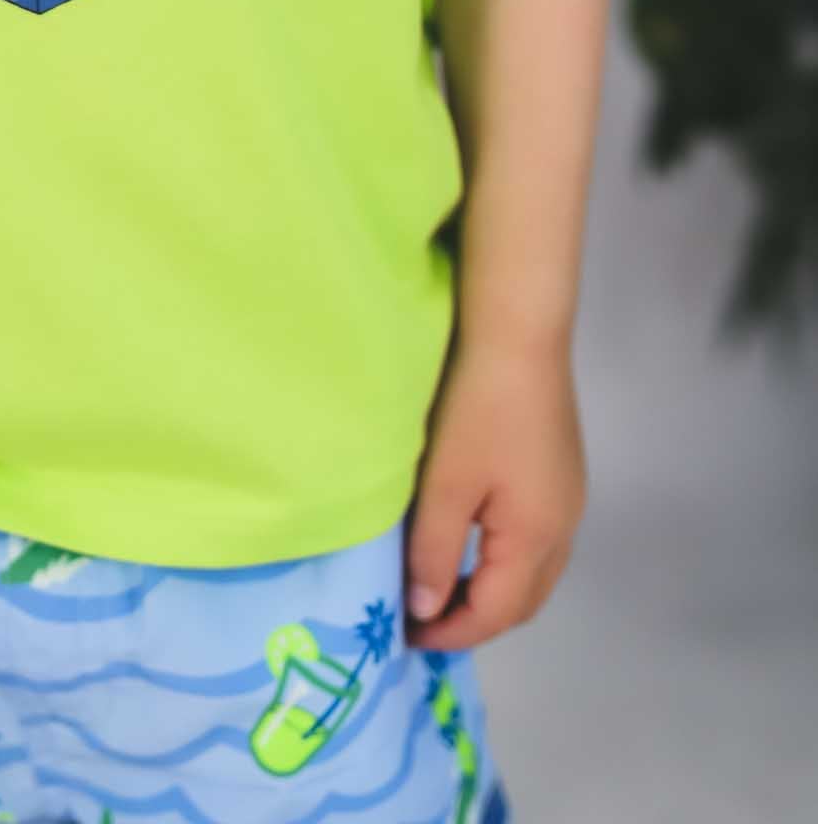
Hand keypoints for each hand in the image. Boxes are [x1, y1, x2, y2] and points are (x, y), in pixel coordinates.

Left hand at [402, 336, 586, 651]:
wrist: (520, 334)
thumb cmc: (478, 409)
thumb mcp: (446, 485)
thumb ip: (435, 553)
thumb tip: (427, 611)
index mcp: (537, 539)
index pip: (496, 613)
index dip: (451, 632)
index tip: (405, 638)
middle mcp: (564, 528)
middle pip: (524, 601)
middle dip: (477, 619)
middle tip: (423, 619)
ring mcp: (569, 498)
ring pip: (534, 571)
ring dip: (493, 589)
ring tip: (442, 585)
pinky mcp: (562, 471)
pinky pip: (537, 539)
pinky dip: (505, 558)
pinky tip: (474, 540)